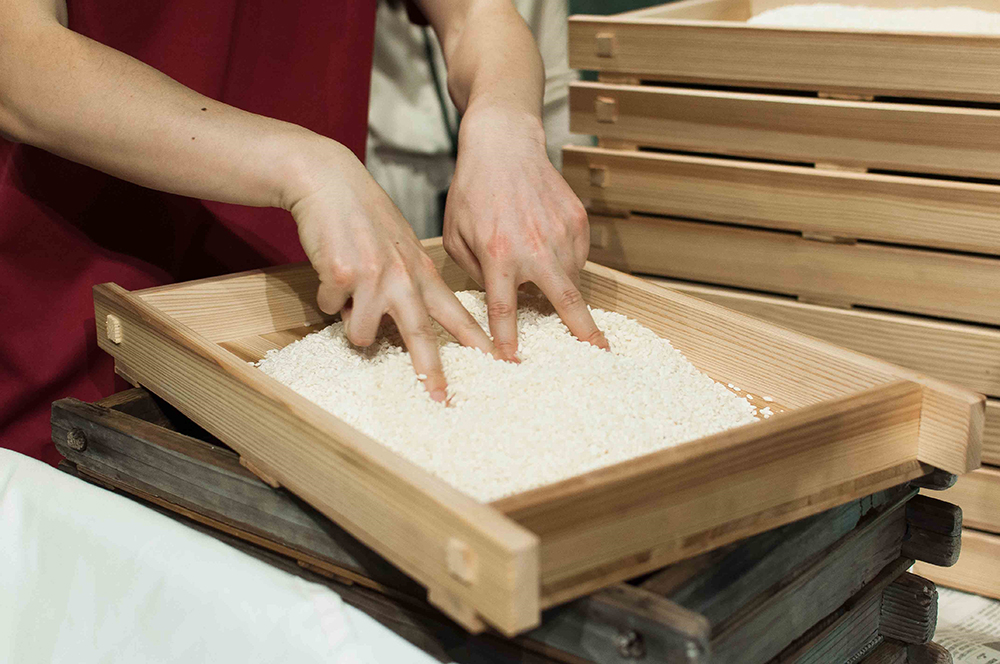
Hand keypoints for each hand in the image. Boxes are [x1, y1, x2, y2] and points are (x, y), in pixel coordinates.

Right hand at [287, 141, 495, 400]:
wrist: (330, 181)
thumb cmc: (365, 215)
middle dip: (431, 373)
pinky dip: (326, 297)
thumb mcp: (403, 244)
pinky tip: (329, 268)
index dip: (477, 342)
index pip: (457, 314)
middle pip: (421, 336)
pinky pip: (329, 308)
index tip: (499, 365)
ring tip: (348, 295)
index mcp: (422, 272)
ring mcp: (373, 279)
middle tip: (441, 399)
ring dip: (351, 323)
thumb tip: (411, 320)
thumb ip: (413, 280)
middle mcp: (403, 278)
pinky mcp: (341, 277)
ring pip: (361, 334)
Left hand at [442, 105, 609, 360]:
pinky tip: (548, 251)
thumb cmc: (473, 192)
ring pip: (573, 278)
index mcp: (498, 253)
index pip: (505, 308)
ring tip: (548, 282)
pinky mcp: (577, 220)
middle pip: (566, 300)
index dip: (508, 339)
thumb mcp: (458, 236)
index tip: (514, 361)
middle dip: (584, 331)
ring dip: (564, 291)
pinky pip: (577, 256)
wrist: (503, 146)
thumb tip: (499, 301)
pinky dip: (565, 264)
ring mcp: (562, 232)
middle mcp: (535, 246)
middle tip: (598, 353)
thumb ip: (477, 273)